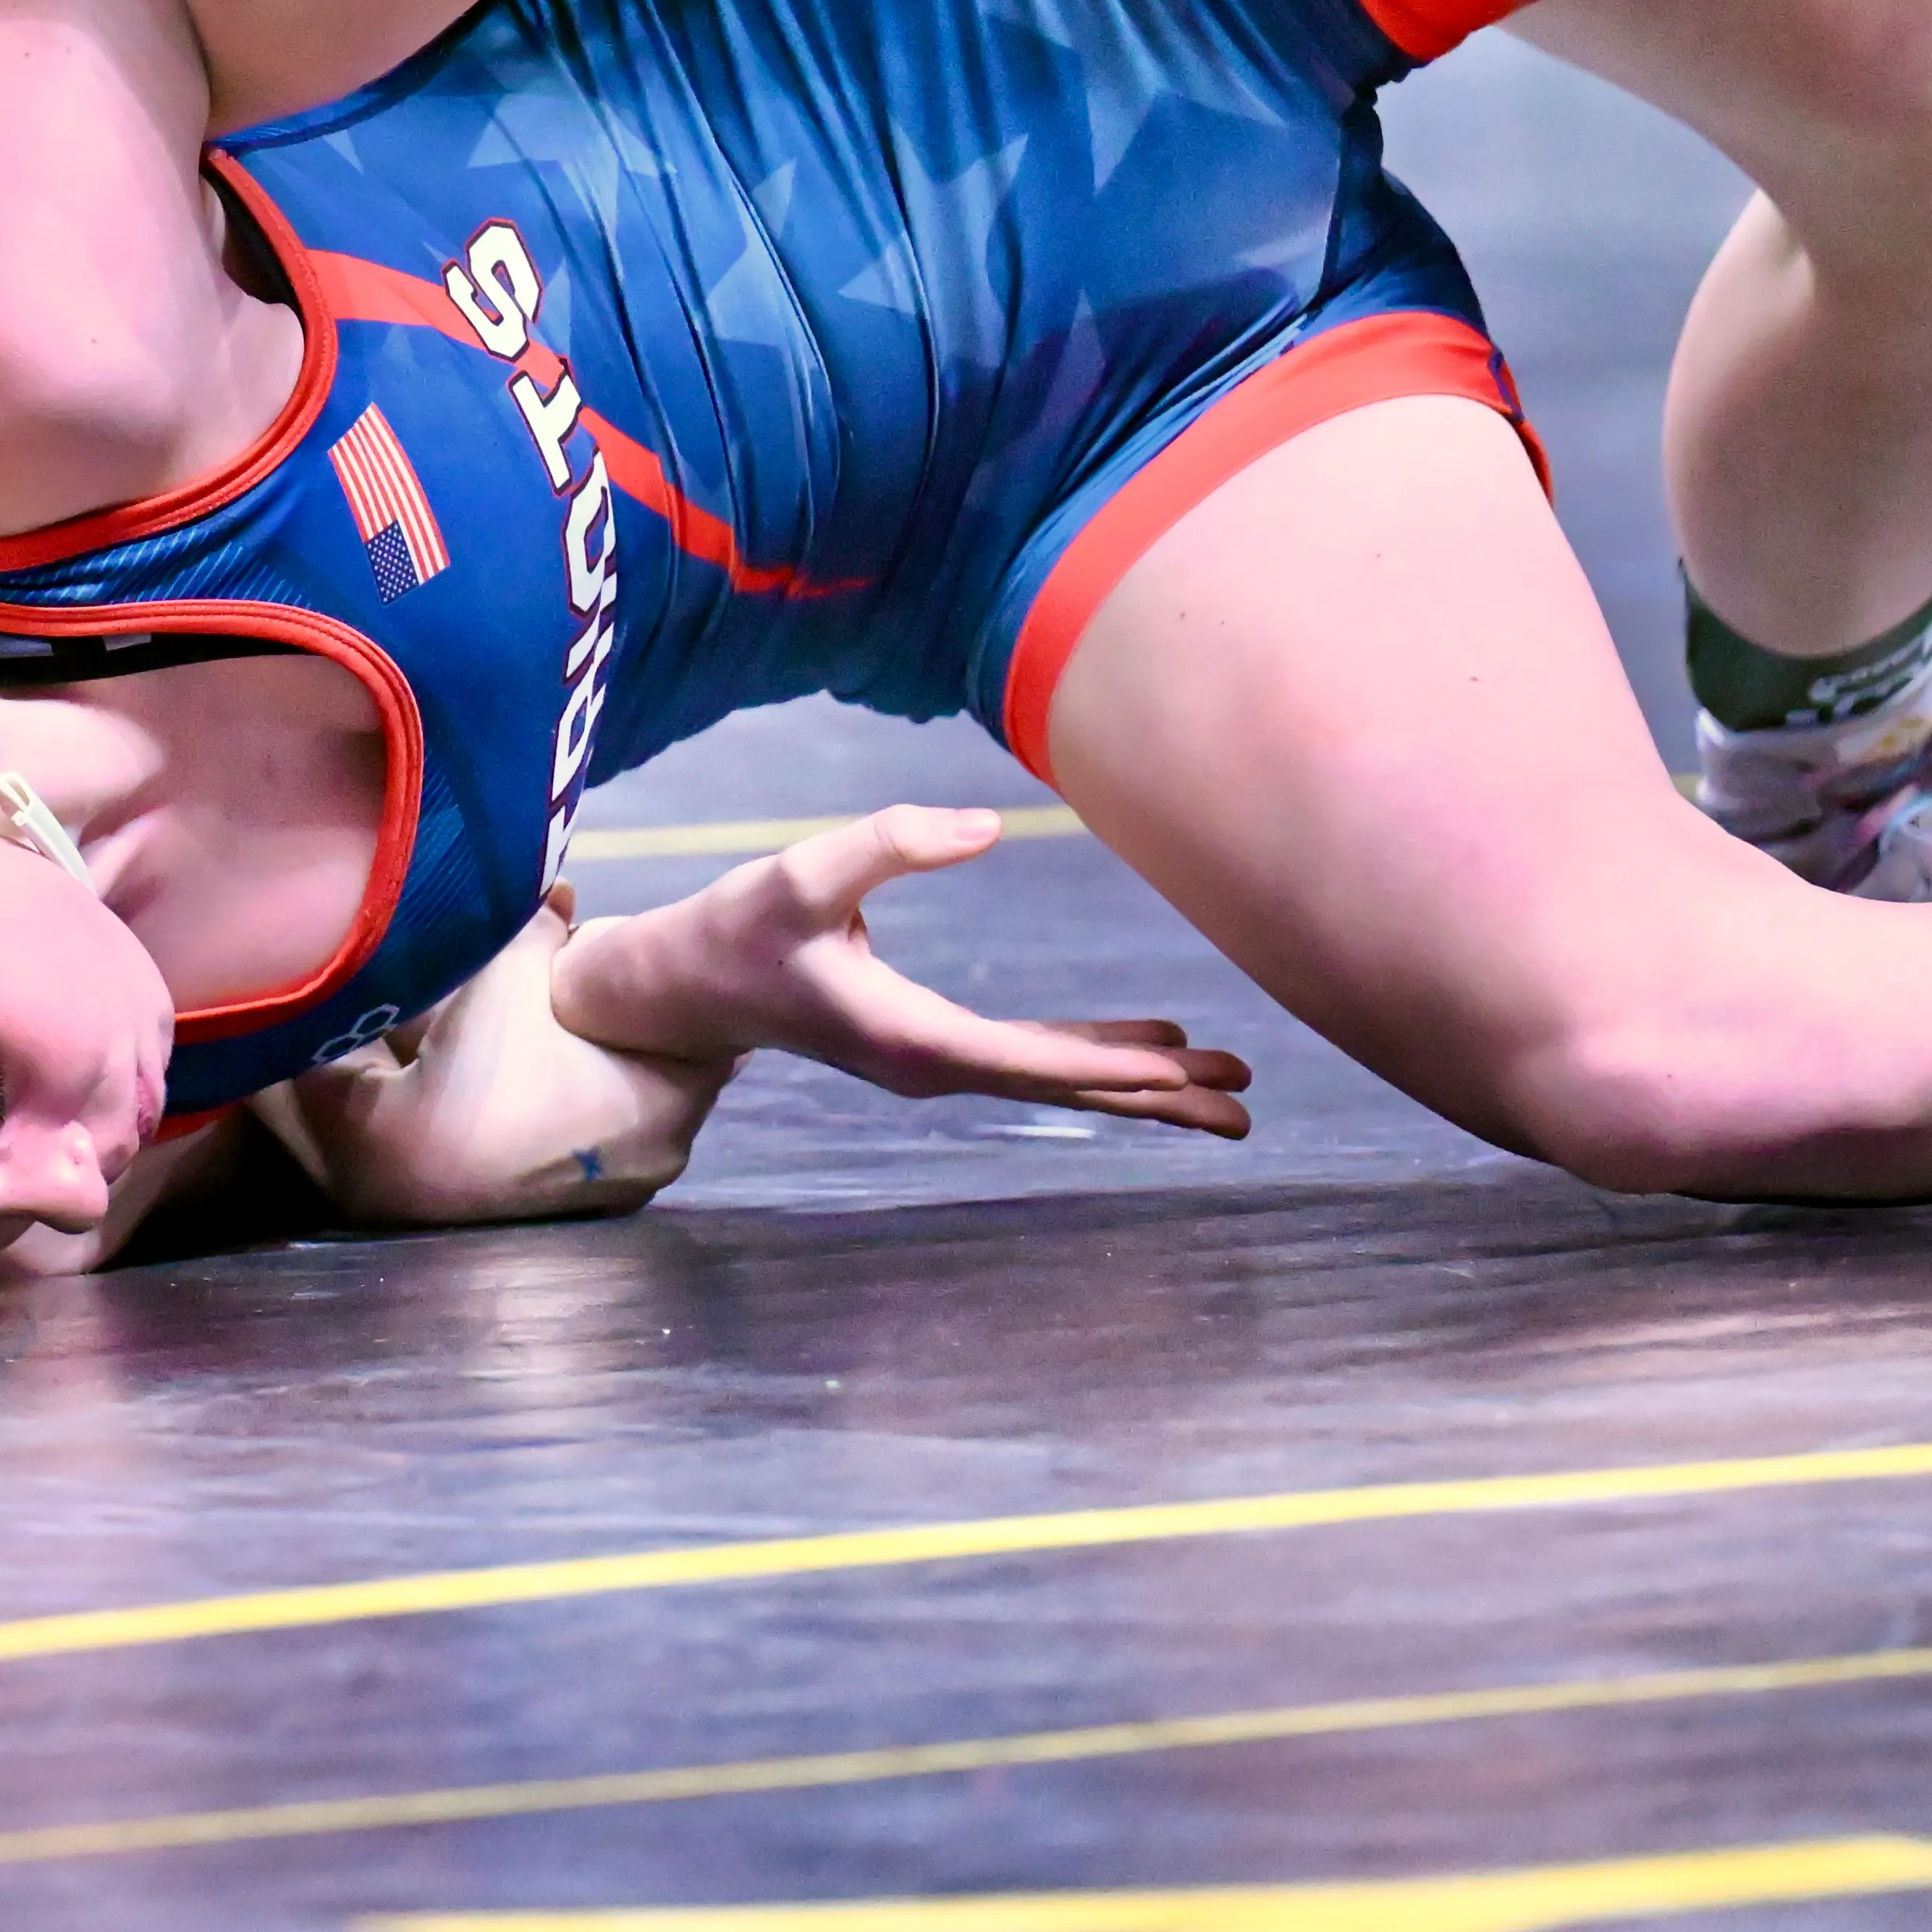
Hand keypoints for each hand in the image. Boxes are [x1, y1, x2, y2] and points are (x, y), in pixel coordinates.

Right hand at [545, 805, 1254, 1137]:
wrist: (688, 986)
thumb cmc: (740, 928)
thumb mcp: (799, 874)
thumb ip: (886, 844)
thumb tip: (987, 828)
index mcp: (909, 1037)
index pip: (1028, 1059)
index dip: (1107, 1064)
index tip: (1183, 1071)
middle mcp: (934, 1067)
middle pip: (1064, 1089)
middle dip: (1156, 1097)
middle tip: (1243, 1104)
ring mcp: (936, 1064)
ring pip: (1059, 1085)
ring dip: (1143, 1090)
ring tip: (1228, 1092)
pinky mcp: (935, 1048)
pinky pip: (1037, 1065)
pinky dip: (1099, 1063)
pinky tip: (1152, 1053)